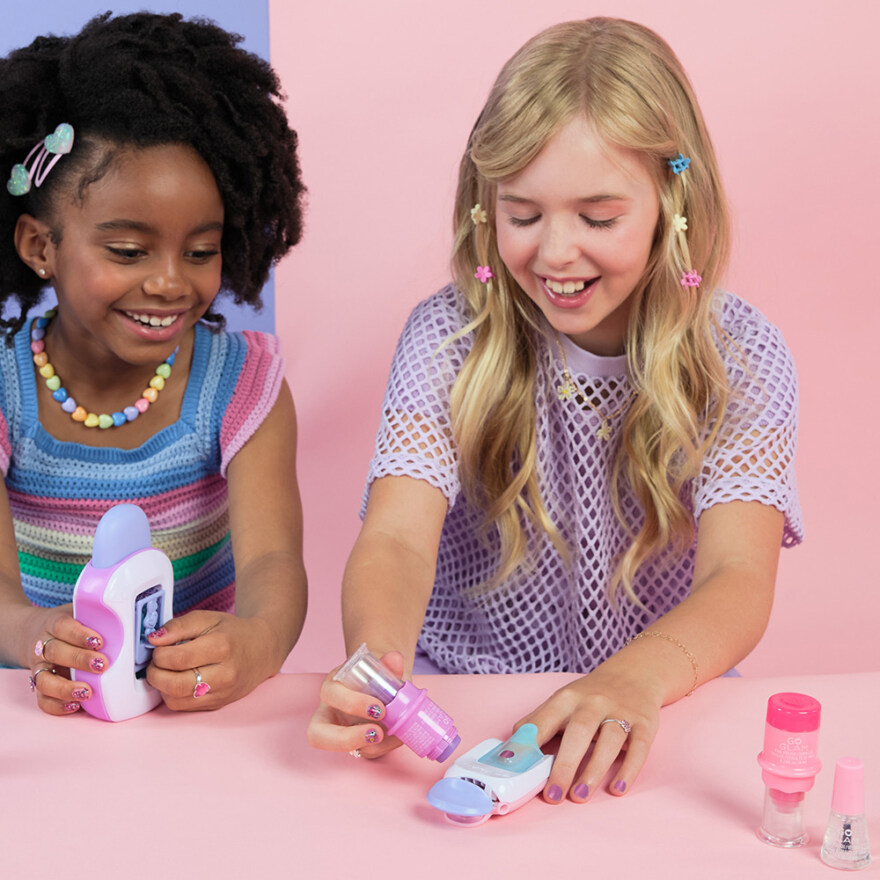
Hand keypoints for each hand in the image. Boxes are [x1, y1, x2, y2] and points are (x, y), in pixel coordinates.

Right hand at [26, 605, 107, 715]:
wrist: (38, 633)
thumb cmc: (71, 625)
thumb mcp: (82, 615)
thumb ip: (100, 619)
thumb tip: (135, 622)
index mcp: (54, 624)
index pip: (62, 626)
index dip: (79, 635)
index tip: (99, 642)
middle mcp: (43, 646)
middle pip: (55, 652)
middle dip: (79, 659)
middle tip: (102, 665)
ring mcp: (39, 667)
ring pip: (44, 679)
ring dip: (65, 688)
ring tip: (87, 692)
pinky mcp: (39, 685)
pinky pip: (42, 699)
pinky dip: (56, 705)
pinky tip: (75, 705)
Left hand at [145, 610, 279, 710]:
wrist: (261, 650)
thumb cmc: (233, 632)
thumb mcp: (207, 618)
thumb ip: (178, 626)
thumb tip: (153, 640)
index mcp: (222, 647)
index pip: (177, 659)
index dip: (159, 654)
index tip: (158, 647)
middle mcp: (224, 674)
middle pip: (175, 685)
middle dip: (155, 673)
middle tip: (156, 662)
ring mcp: (222, 693)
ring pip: (175, 700)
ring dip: (162, 686)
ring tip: (168, 670)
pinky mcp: (217, 705)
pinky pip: (183, 707)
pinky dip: (173, 694)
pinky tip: (179, 679)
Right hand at [306, 651, 404, 757]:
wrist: (383, 686)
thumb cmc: (375, 676)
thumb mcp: (380, 668)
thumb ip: (388, 664)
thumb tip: (395, 658)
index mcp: (333, 687)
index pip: (329, 694)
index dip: (351, 703)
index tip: (379, 708)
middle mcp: (329, 713)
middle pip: (318, 734)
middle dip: (347, 737)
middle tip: (377, 732)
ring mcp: (340, 732)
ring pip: (343, 750)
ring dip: (370, 746)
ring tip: (391, 736)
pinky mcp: (356, 745)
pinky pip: (365, 752)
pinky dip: (385, 747)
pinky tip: (399, 737)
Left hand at [515, 660, 662, 803]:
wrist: (634, 674)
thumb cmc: (590, 695)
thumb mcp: (562, 701)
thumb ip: (538, 722)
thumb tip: (510, 750)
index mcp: (568, 698)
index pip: (546, 718)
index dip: (532, 742)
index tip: (521, 767)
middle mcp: (594, 702)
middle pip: (578, 732)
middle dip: (565, 765)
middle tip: (553, 795)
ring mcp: (621, 712)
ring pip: (610, 740)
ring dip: (594, 770)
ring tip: (580, 795)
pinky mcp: (645, 723)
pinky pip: (639, 747)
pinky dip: (629, 768)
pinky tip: (618, 788)